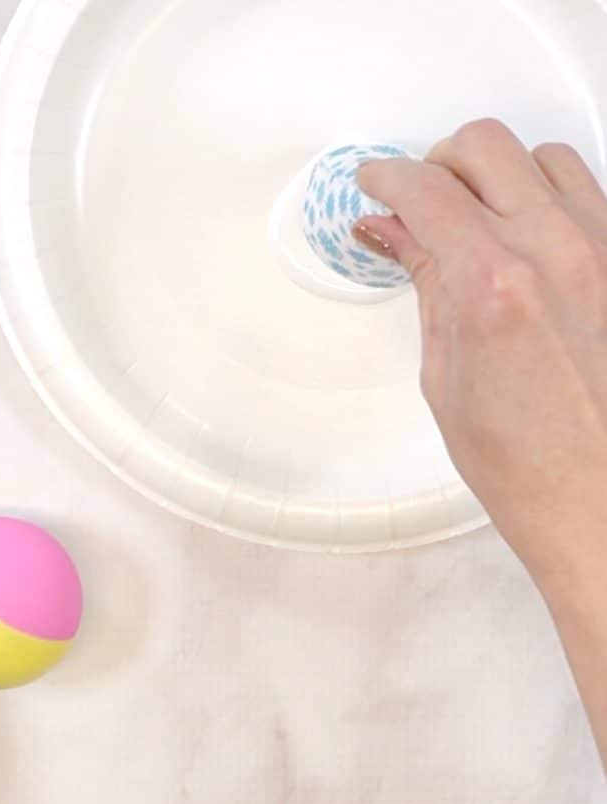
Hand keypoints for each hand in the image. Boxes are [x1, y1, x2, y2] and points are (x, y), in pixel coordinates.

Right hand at [354, 119, 606, 572]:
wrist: (599, 502)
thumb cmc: (520, 462)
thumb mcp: (444, 371)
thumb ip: (424, 281)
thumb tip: (390, 231)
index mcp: (491, 284)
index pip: (425, 189)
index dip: (386, 176)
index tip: (373, 182)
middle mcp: (555, 251)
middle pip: (484, 146)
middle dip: (437, 162)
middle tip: (416, 199)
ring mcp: (602, 251)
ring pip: (542, 156)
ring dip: (495, 172)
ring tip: (473, 214)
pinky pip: (586, 190)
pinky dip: (544, 193)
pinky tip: (524, 234)